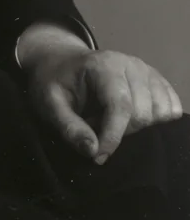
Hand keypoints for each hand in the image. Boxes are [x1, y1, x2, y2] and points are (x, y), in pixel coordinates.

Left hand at [20, 26, 182, 163]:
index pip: (120, 107)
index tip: (98, 157)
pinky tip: (132, 118)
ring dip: (136, 126)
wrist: (61, 62)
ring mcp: (146, 70)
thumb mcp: (48, 104)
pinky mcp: (156, 79)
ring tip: (110, 119)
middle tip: (94, 125)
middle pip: (142, 113)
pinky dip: (155, 120)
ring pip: (159, 113)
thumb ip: (69, 128)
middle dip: (119, 130)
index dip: (112, 137)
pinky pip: (171, 107)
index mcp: (103, 65)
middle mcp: (131, 63)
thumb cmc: (53, 82)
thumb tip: (93, 151)